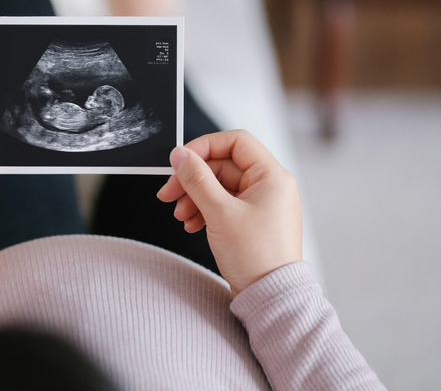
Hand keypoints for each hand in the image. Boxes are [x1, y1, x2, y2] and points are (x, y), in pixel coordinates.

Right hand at [157, 130, 301, 296]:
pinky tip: (191, 225)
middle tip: (168, 194)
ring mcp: (260, 204)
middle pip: (222, 166)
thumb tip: (180, 155)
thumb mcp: (219, 213)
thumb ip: (197, 179)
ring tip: (180, 217)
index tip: (180, 162)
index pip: (235, 142)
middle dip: (192, 180)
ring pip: (218, 186)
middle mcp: (269, 186)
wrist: (270, 297)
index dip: (204, 147)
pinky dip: (203, 211)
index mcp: (272, 176)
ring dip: (194, 198)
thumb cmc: (256, 257)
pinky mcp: (251, 220)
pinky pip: (222, 204)